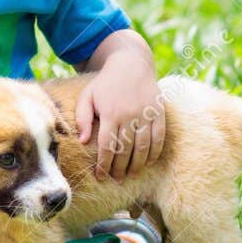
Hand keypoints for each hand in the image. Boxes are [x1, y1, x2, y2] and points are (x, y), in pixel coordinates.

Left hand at [75, 58, 165, 180]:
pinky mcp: (158, 111)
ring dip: (137, 164)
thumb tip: (82, 141)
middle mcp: (129, 115)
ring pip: (143, 146)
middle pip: (125, 150)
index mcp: (110, 113)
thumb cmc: (105, 83)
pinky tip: (148, 161)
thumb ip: (82, 118)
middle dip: (120, 168)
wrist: (130, 64)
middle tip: (117, 179)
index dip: (103, 164)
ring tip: (131, 174)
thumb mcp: (87, 96)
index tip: (101, 176)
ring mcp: (146, 114)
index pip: (107, 146)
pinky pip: (159, 137)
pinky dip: (154, 152)